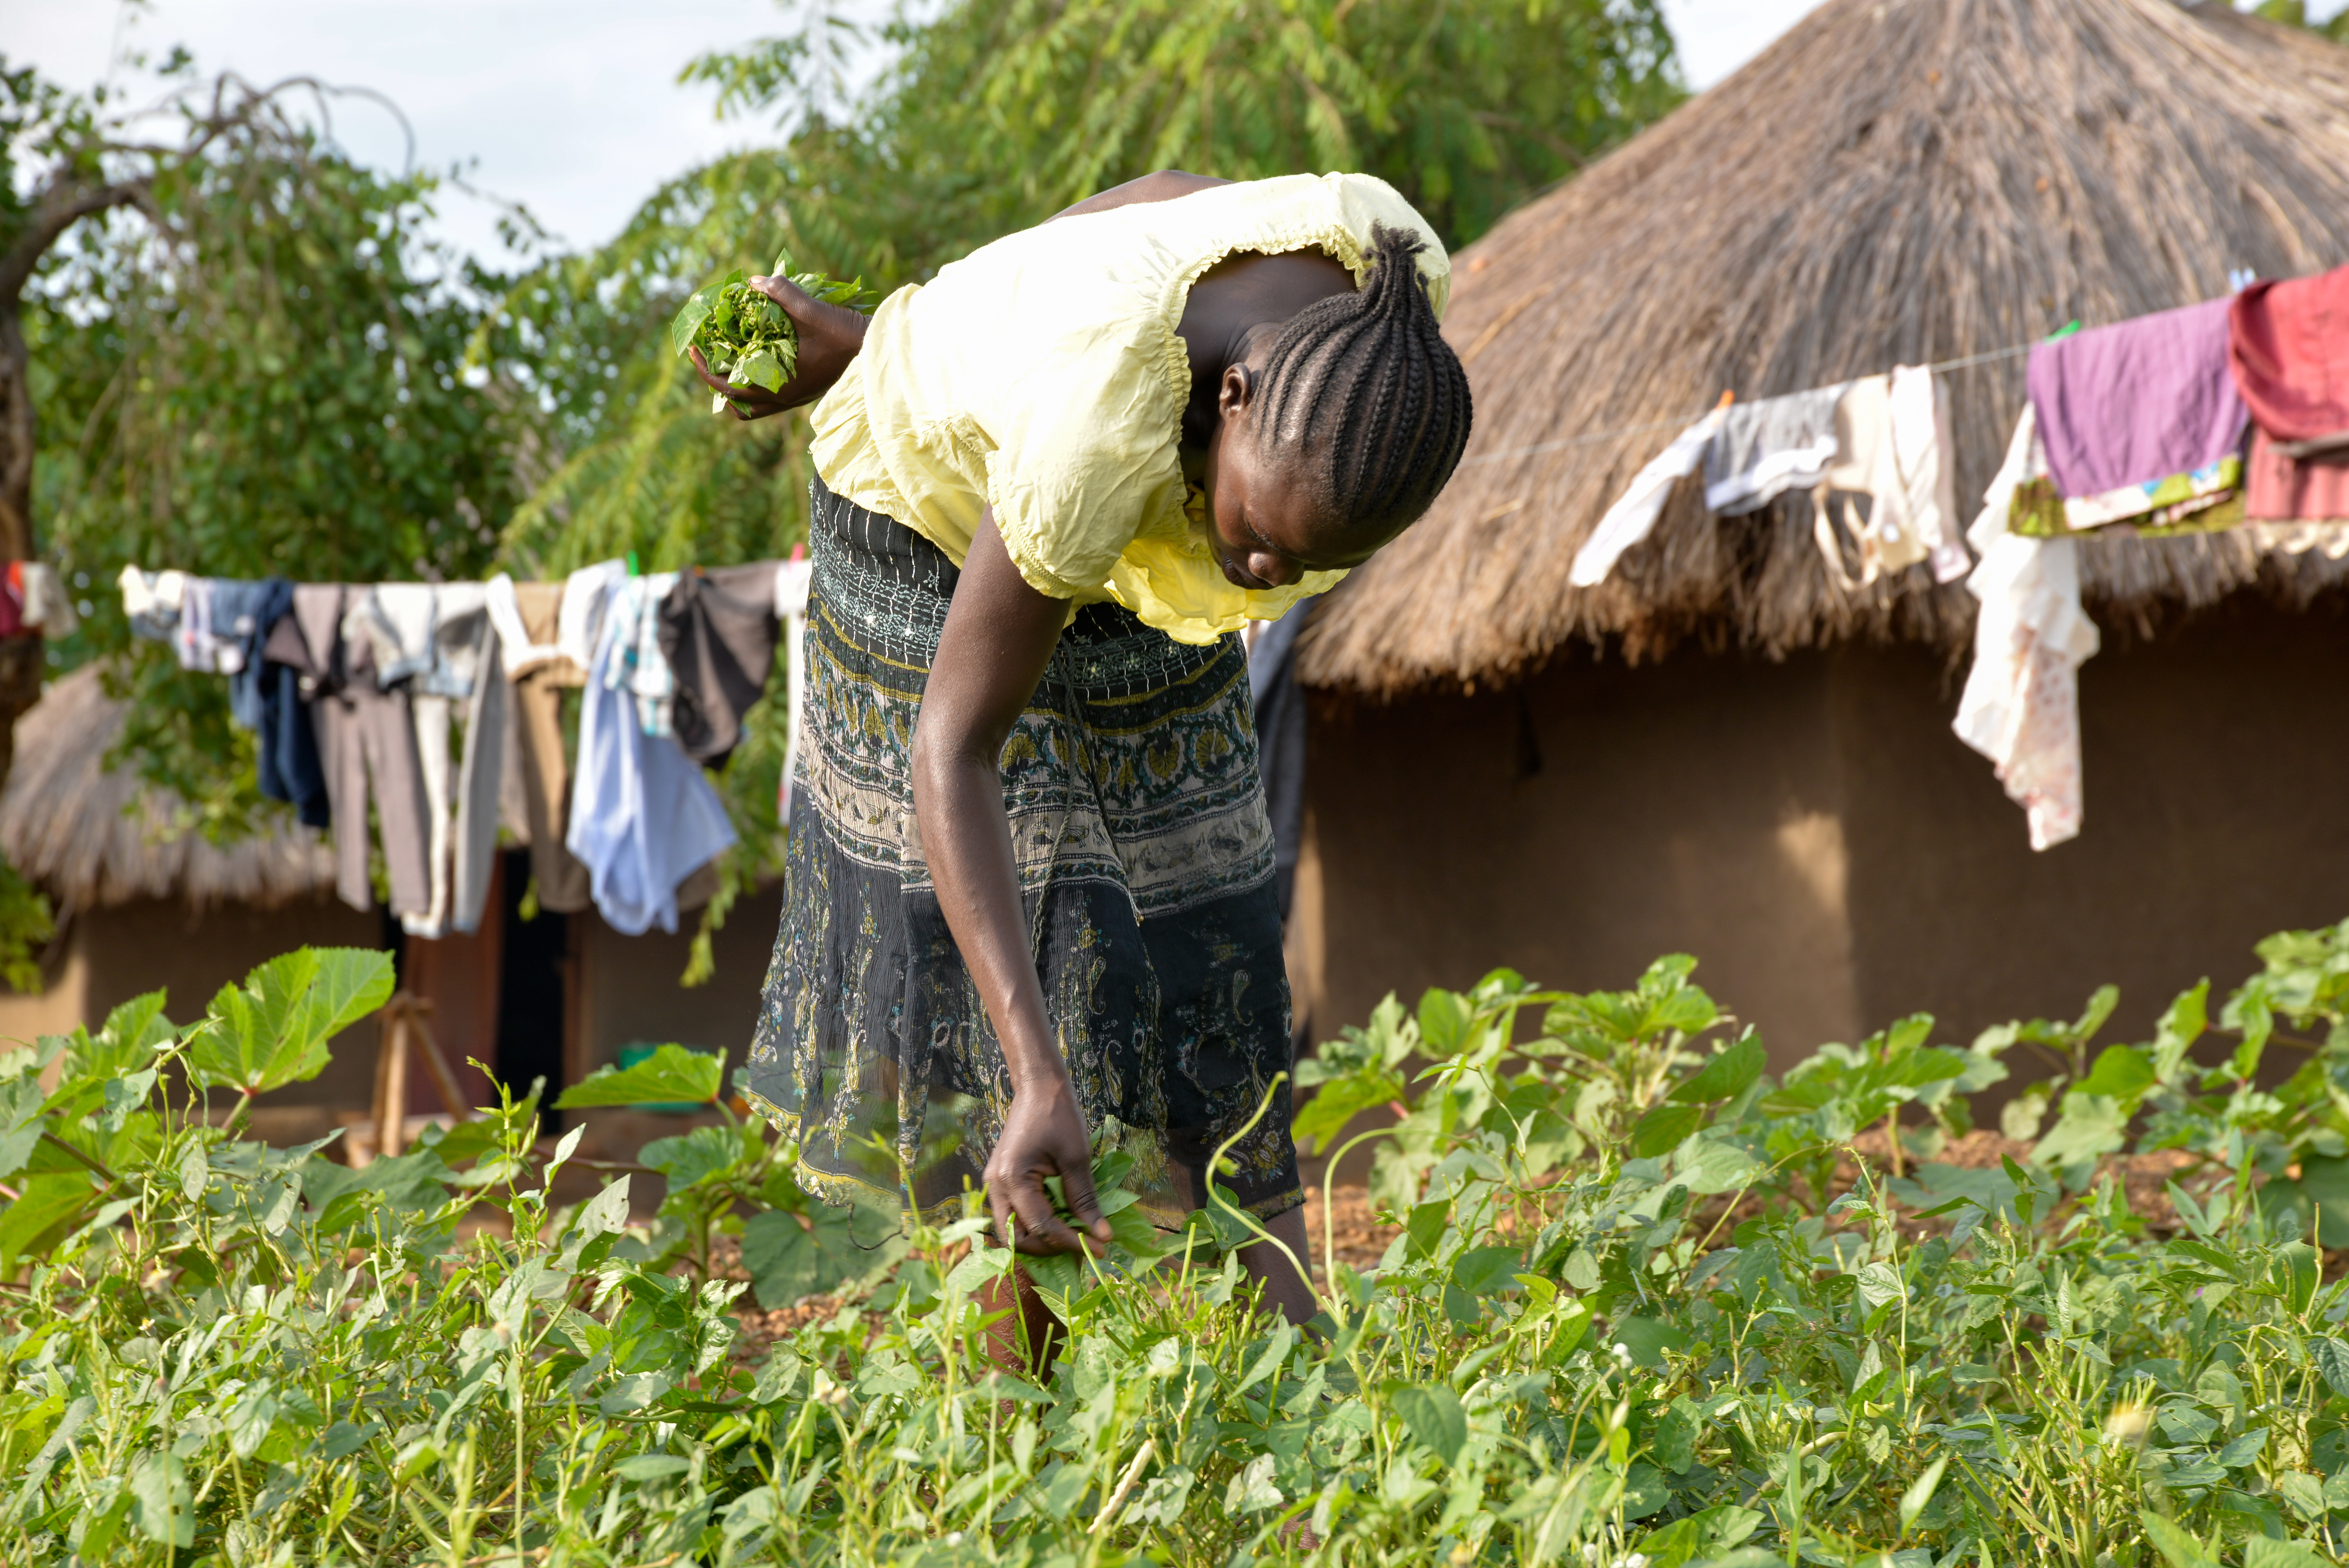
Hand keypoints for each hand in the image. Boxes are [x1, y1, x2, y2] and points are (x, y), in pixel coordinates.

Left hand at [688, 273, 869, 419]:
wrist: (879, 352)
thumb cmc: (847, 336)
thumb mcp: (814, 311)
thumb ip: (783, 293)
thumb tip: (753, 281)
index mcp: (781, 386)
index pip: (729, 388)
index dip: (705, 370)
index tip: (693, 348)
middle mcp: (785, 399)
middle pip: (736, 403)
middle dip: (717, 378)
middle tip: (708, 352)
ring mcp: (795, 398)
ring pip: (753, 405)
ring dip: (736, 385)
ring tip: (729, 358)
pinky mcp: (804, 391)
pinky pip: (769, 397)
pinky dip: (754, 381)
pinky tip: (756, 356)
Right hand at [983, 1077, 1112, 1256]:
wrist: (1038, 1088)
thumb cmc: (1058, 1115)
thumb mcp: (1077, 1157)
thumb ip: (1084, 1199)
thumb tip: (1102, 1235)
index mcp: (1012, 1179)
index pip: (1041, 1227)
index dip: (1070, 1242)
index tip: (1100, 1248)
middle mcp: (995, 1187)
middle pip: (1018, 1238)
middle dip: (1050, 1248)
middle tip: (1083, 1245)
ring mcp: (994, 1185)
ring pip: (1013, 1231)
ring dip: (1041, 1240)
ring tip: (1073, 1236)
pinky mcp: (1001, 1182)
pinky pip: (1014, 1215)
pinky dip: (1036, 1225)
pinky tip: (1061, 1221)